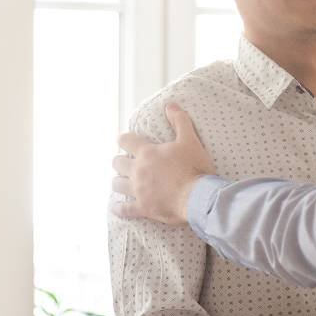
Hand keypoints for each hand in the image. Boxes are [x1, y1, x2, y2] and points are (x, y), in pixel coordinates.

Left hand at [110, 103, 215, 224]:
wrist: (198, 197)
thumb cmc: (195, 168)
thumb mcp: (190, 140)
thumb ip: (179, 121)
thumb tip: (169, 105)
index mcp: (147, 153)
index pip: (125, 140)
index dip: (123, 139)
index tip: (125, 141)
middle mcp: (138, 171)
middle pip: (116, 163)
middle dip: (119, 161)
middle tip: (126, 162)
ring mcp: (138, 190)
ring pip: (116, 184)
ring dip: (118, 181)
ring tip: (122, 180)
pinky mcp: (143, 207)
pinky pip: (123, 209)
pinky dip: (119, 208)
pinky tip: (118, 206)